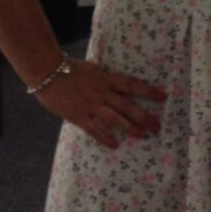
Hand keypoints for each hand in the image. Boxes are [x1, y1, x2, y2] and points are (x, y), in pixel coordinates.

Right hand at [34, 57, 164, 149]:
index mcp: (106, 78)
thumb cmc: (68, 67)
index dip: (149, 91)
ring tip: (142, 135)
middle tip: (157, 126)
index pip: (132, 85)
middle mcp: (102, 92)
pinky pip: (94, 129)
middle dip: (144, 116)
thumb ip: (103, 75)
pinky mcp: (78, 116)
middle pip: (128, 106)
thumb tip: (115, 79)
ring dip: (130, 128)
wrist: (47, 72)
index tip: (163, 97)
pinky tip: (115, 145)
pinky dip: (105, 138)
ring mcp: (90, 105)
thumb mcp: (91, 67)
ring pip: (115, 119)